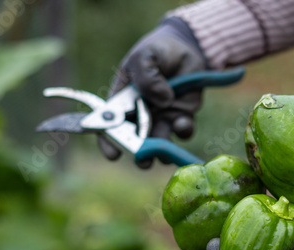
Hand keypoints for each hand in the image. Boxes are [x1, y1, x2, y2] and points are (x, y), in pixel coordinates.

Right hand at [100, 17, 205, 164]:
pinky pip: (182, 131)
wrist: (185, 48)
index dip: (108, 141)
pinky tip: (182, 122)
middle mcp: (140, 115)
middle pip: (135, 140)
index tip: (113, 153)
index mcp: (122, 101)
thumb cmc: (156, 51)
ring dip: (160, 148)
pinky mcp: (182, 116)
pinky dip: (182, 130)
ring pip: (159, 142)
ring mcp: (161, 118)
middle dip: (138, 152)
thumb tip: (163, 99)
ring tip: (162, 149)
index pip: (110, 125)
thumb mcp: (144, 56)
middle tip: (142, 157)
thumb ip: (147, 76)